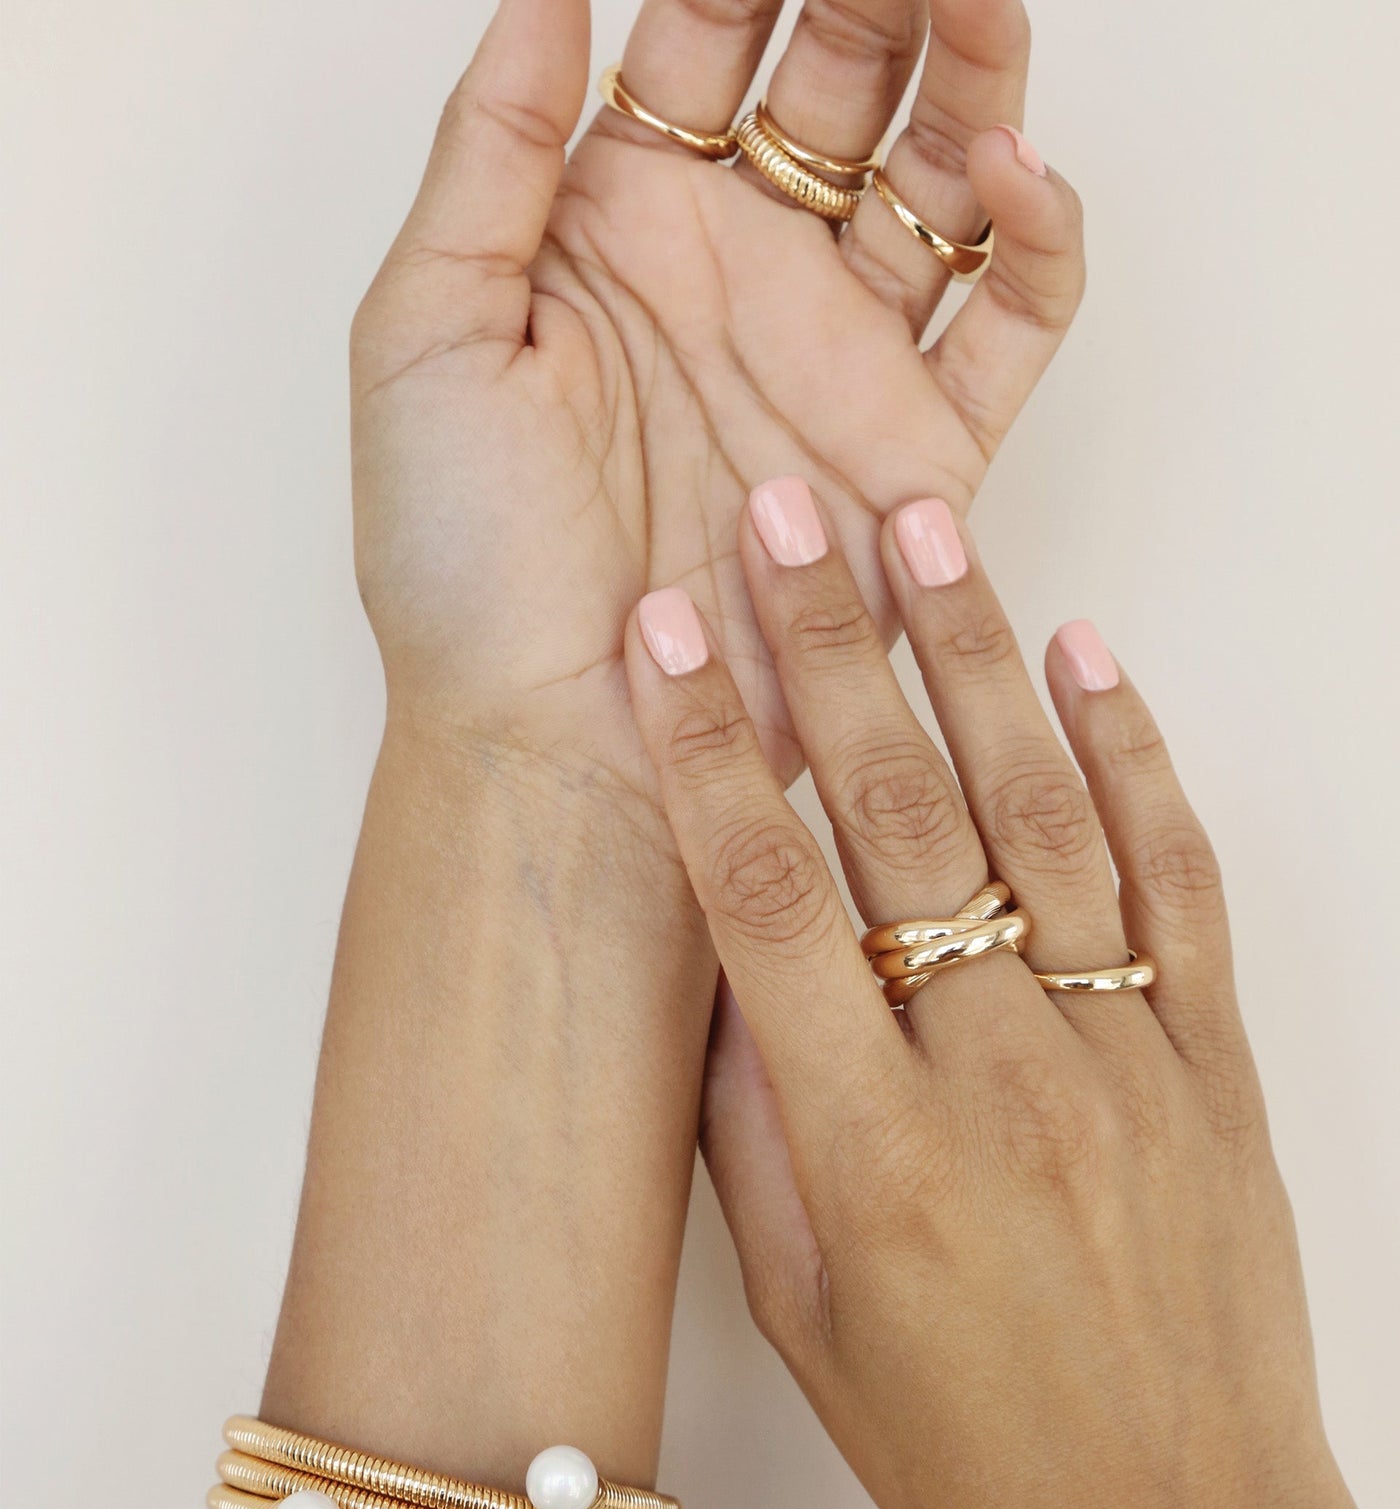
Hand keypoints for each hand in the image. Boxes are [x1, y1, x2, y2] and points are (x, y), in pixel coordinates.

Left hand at [350, 0, 1083, 794]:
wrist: (551, 744)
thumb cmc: (462, 569)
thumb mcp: (425, 334)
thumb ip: (489, 152)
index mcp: (617, 230)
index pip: (703, 42)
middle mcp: (739, 278)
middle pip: (838, 82)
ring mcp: (834, 359)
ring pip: (938, 176)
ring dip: (976, 74)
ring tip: (979, 2)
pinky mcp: (917, 452)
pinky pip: (1010, 321)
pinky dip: (1036, 238)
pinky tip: (1011, 167)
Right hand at [622, 482, 1399, 1508]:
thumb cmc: (974, 1456)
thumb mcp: (804, 1317)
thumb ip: (759, 1134)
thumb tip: (727, 976)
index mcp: (874, 1150)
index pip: (766, 903)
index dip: (706, 752)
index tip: (664, 635)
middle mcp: (1003, 1076)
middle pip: (899, 820)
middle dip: (828, 649)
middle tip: (785, 513)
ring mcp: (1126, 1055)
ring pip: (1042, 816)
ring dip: (973, 662)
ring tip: (923, 533)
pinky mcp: (1217, 1061)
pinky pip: (1176, 881)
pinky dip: (1137, 757)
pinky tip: (1090, 658)